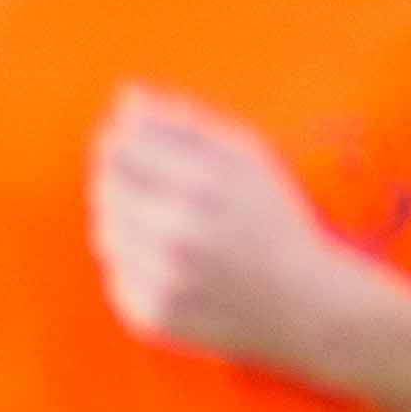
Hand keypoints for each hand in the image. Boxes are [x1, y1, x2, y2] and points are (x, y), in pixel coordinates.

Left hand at [90, 88, 341, 370]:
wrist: (306, 306)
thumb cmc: (275, 222)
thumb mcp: (247, 159)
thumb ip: (185, 124)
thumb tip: (126, 96)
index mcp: (202, 185)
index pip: (118, 147)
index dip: (122, 142)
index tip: (142, 151)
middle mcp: (177, 234)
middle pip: (105, 187)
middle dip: (126, 183)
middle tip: (164, 194)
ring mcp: (161, 279)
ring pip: (105, 232)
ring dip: (129, 224)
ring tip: (173, 231)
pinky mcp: (151, 315)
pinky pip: (116, 274)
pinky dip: (139, 266)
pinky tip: (177, 268)